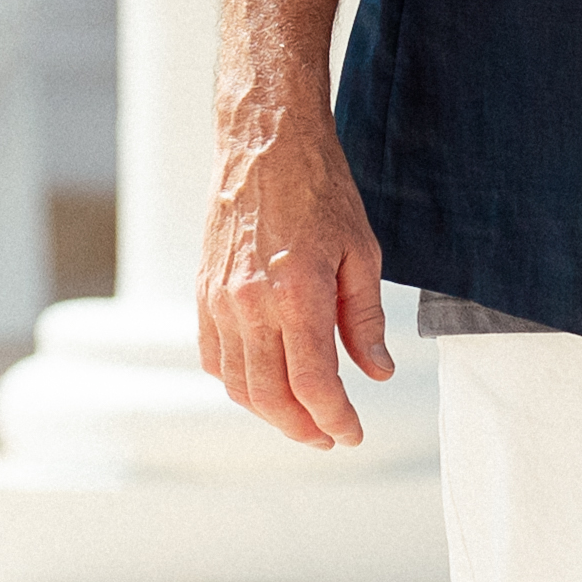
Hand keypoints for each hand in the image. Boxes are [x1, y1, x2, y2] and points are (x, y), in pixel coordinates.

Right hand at [198, 117, 395, 447]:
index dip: (335, 419)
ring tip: (301, 419)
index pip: (314, 384)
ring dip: (270, 413)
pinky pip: (214, 357)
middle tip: (329, 436)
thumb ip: (365, 320)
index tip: (353, 433)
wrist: (265, 145)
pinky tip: (264, 386)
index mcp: (297, 294)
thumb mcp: (361, 253)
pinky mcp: (204, 293)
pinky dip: (238, 384)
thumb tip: (377, 372)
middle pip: (271, 396)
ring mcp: (220, 300)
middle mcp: (250, 304)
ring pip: (237, 384)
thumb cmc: (320, 191)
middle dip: (303, 428)